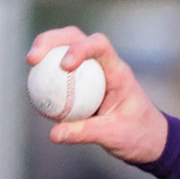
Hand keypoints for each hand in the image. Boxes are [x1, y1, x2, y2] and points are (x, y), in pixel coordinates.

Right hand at [26, 27, 168, 163]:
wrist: (149, 140)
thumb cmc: (138, 135)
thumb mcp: (114, 136)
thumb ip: (85, 132)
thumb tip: (54, 133)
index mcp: (118, 72)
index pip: (99, 45)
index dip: (79, 48)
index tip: (64, 66)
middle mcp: (104, 66)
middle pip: (75, 38)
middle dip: (52, 40)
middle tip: (33, 58)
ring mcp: (92, 73)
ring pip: (66, 49)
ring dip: (46, 50)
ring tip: (29, 63)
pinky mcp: (83, 84)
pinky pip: (62, 74)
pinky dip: (47, 74)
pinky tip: (33, 85)